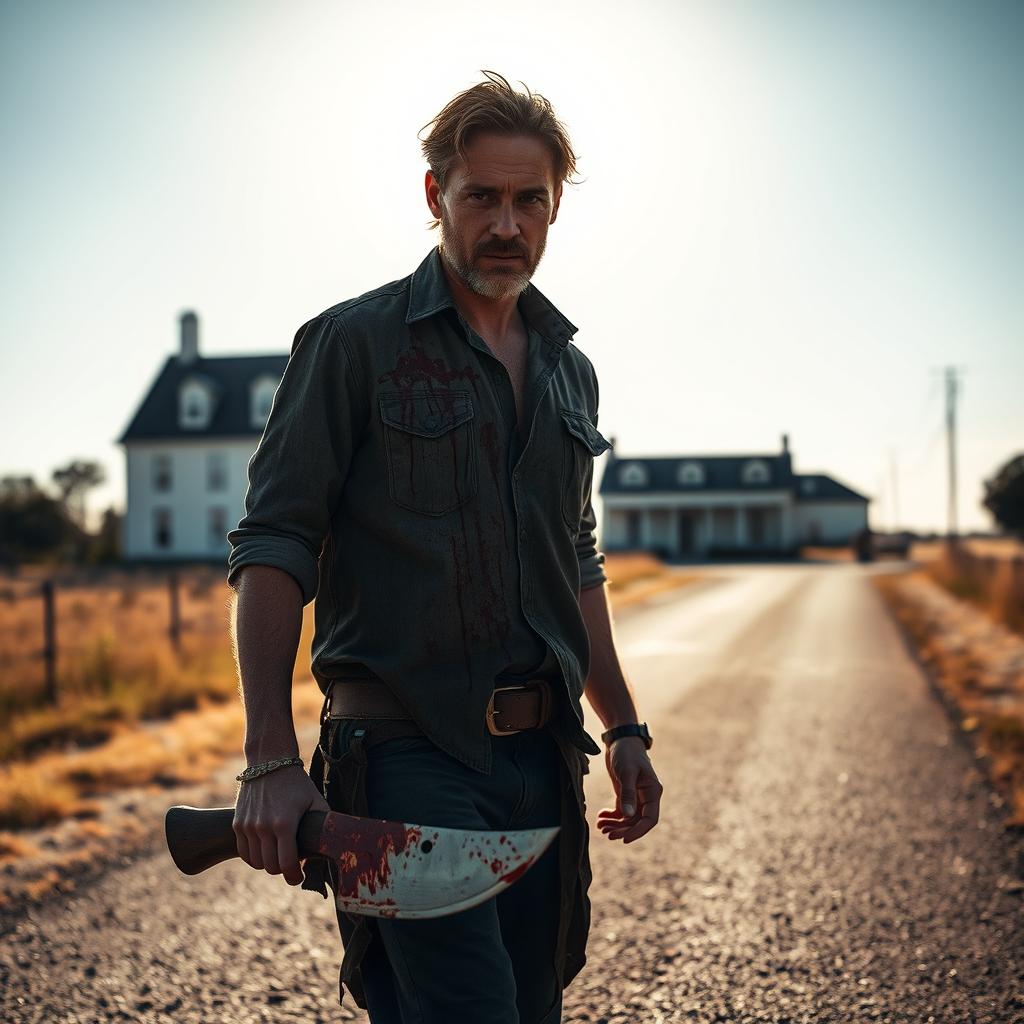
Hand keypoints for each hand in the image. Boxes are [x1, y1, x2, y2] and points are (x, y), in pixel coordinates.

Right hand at [233, 764, 329, 884]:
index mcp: (285, 823)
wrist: (270, 762)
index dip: (294, 876)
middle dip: (283, 870)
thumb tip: (332, 847)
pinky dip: (254, 856)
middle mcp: (263, 826)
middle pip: (270, 867)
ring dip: (268, 863)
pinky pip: (244, 852)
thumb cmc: (298, 784)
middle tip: (291, 865)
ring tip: (278, 855)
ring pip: (256, 862)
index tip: (299, 877)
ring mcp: (248, 825)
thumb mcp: (316, 801)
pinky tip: (265, 849)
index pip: (287, 864)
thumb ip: (323, 825)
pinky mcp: (238, 823)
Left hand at [596, 737, 662, 843]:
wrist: (620, 739)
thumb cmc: (626, 752)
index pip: (650, 819)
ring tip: (600, 826)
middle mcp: (646, 796)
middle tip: (606, 834)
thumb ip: (627, 793)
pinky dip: (611, 816)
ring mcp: (636, 796)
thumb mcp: (627, 772)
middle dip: (622, 829)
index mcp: (652, 792)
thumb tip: (628, 816)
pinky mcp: (625, 793)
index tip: (624, 839)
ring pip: (628, 818)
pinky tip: (601, 816)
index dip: (638, 831)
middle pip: (637, 821)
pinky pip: (621, 811)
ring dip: (615, 824)